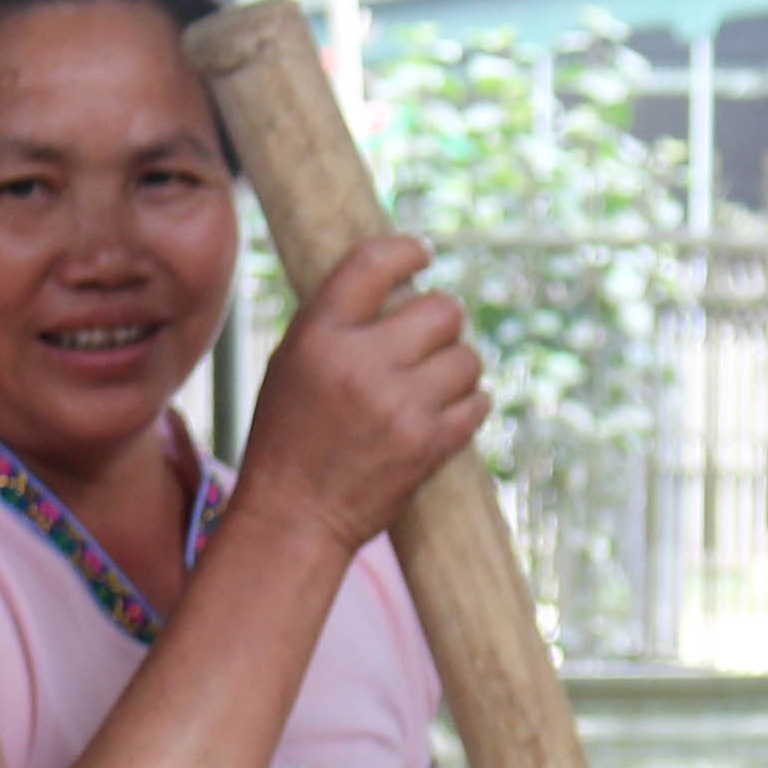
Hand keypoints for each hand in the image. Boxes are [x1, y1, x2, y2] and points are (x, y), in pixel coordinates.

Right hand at [237, 234, 487, 563]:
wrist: (294, 516)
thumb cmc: (289, 435)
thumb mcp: (292, 363)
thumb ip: (338, 320)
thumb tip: (399, 282)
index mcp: (320, 335)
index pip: (374, 262)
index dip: (407, 250)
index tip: (422, 253)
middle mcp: (361, 363)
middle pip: (442, 309)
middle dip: (442, 320)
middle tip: (430, 338)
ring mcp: (400, 406)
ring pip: (468, 358)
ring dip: (458, 367)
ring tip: (434, 383)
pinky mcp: (429, 445)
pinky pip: (478, 403)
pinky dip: (470, 404)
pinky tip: (447, 411)